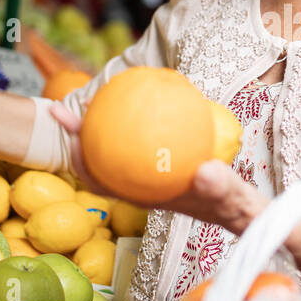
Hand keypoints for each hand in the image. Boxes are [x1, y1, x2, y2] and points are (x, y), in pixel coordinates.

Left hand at [49, 103, 263, 228]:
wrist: (241, 206)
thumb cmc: (230, 203)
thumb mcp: (229, 195)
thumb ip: (219, 187)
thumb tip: (205, 173)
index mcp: (144, 195)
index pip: (102, 181)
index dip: (80, 163)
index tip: (67, 141)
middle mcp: (140, 182)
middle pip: (98, 159)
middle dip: (76, 136)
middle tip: (60, 107)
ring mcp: (148, 170)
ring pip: (114, 146)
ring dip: (99, 124)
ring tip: (91, 95)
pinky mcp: (162, 158)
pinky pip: (142, 136)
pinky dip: (136, 117)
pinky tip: (142, 94)